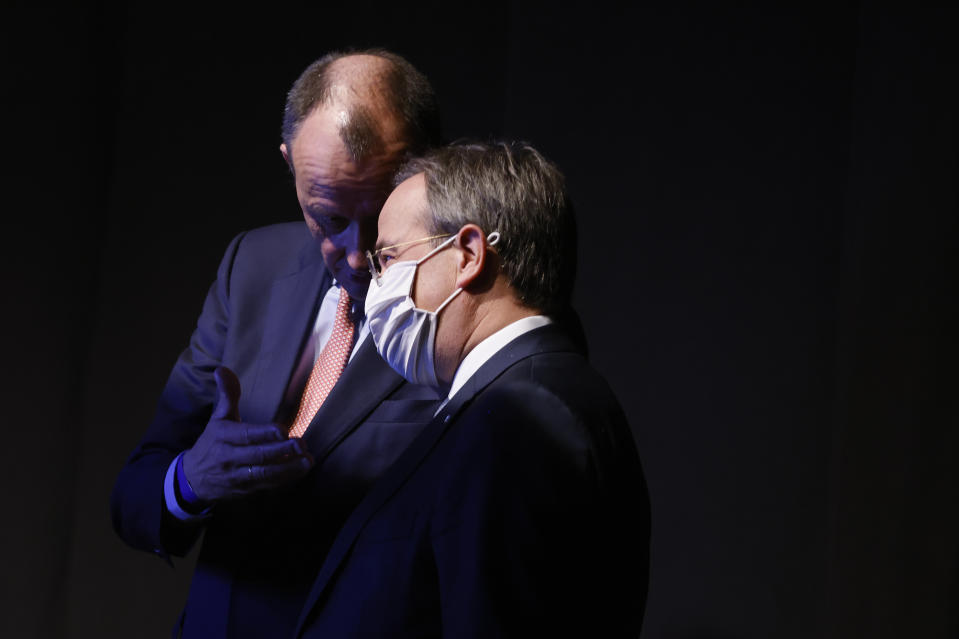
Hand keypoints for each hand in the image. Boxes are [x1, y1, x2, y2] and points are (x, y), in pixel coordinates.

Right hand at [181, 366, 313, 502]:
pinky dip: (284, 479)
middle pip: (257, 455)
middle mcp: (228, 458)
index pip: (245, 435)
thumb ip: (227, 394)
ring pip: (263, 474)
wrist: (192, 479)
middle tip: (301, 444)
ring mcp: (236, 476)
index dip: (264, 433)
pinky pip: (265, 486)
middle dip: (281, 450)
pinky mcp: (244, 490)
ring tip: (308, 460)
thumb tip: (221, 369)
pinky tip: (300, 471)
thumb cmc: (212, 443)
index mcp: (222, 436)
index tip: (283, 429)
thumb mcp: (218, 418)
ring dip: (288, 468)